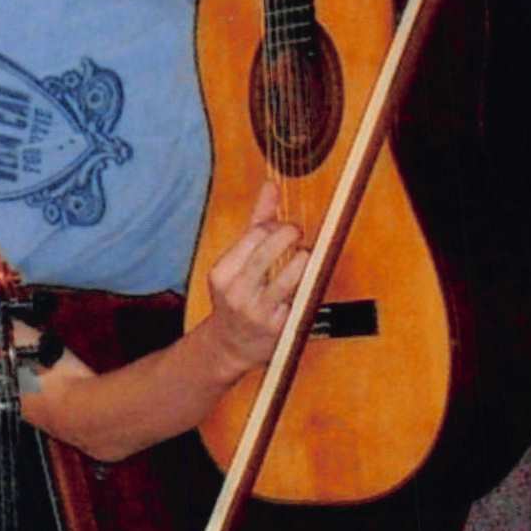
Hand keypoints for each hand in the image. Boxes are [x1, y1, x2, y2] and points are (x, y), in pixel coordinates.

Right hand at [195, 181, 310, 374]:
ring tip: (305, 257)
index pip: (256, 234)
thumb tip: (272, 184)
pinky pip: (301, 298)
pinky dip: (308, 285)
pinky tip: (306, 284)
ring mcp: (257, 311)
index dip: (277, 226)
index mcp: (223, 272)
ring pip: (291, 274)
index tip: (286, 228)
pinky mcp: (278, 327)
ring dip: (304, 260)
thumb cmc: (238, 293)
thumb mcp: (239, 259)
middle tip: (298, 235)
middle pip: (271, 249)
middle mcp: (236, 291)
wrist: (229, 346)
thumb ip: (257, 221)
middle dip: (291, 235)